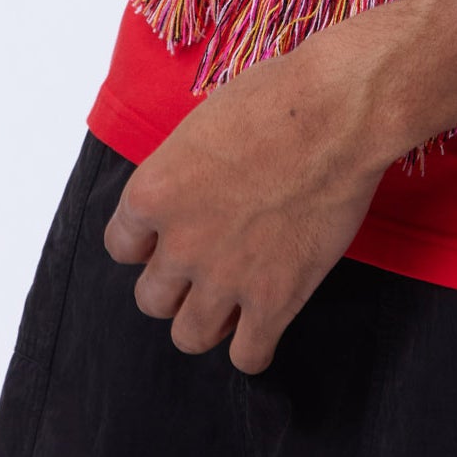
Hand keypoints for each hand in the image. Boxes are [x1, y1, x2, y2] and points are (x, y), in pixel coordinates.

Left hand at [102, 15, 395, 372]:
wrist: (336, 115)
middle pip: (151, 299)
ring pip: (189, 336)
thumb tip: (191, 190)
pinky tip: (264, 324)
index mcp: (151, 194)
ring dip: (206, 320)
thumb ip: (182, 172)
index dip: (148, 242)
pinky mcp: (275, 299)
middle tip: (207, 264)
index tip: (170, 234)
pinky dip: (252, 347)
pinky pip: (248, 355)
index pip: (120, 246)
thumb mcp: (201, 125)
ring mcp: (225, 278)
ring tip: (230, 301)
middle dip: (175, 285)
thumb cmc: (276, 100)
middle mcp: (179, 244)